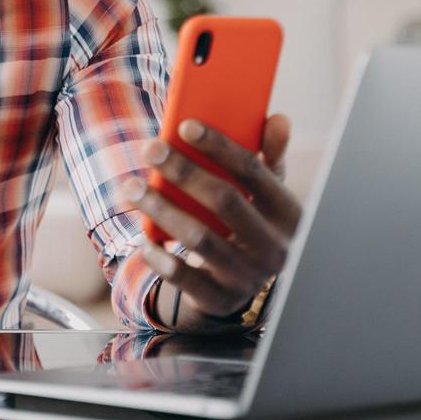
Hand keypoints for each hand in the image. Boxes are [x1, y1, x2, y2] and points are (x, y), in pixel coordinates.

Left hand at [125, 114, 301, 330]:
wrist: (245, 281)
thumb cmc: (250, 219)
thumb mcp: (264, 191)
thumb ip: (269, 154)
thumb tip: (278, 119)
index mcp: (288, 213)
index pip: (254, 172)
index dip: (219, 146)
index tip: (184, 125)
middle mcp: (274, 247)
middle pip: (225, 201)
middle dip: (184, 171)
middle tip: (150, 148)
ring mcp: (248, 276)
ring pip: (200, 238)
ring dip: (162, 209)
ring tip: (132, 187)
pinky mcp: (220, 299)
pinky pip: (185, 278)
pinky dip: (161, 257)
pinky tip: (142, 238)